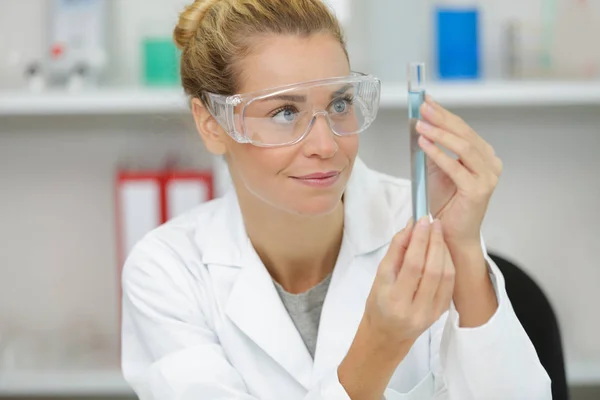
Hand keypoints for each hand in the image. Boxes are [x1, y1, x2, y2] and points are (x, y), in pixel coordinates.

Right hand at [363, 217, 454, 347]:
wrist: (388, 334)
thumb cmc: (379, 304)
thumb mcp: (379, 278)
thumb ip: (395, 251)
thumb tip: (410, 228)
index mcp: (395, 300)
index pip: (412, 265)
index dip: (419, 240)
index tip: (421, 221)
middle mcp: (415, 309)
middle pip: (432, 269)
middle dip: (434, 241)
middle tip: (432, 223)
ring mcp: (431, 313)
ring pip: (445, 275)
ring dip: (443, 250)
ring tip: (437, 233)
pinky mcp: (441, 312)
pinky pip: (449, 283)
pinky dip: (447, 262)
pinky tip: (441, 250)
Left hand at [416, 96, 502, 247]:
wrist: (451, 233)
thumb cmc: (445, 204)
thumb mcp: (437, 169)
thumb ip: (434, 149)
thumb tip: (421, 124)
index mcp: (483, 156)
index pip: (463, 129)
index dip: (444, 113)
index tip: (427, 101)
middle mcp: (490, 164)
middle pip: (464, 134)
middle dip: (441, 118)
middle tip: (423, 106)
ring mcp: (487, 177)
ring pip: (462, 147)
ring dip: (439, 133)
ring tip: (420, 125)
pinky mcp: (478, 190)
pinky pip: (456, 167)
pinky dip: (438, 153)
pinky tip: (424, 144)